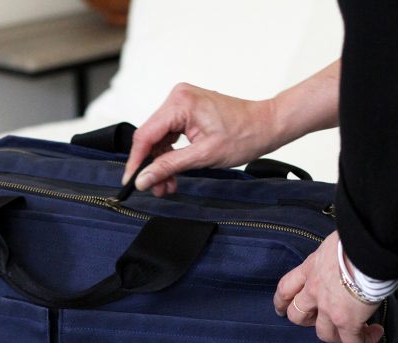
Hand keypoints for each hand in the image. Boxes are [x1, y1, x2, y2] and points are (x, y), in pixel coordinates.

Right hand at [122, 83, 279, 196]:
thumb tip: (143, 178)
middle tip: (156, 189)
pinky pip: (169, 135)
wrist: (267, 125)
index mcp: (180, 103)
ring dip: (161, 163)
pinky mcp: (187, 110)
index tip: (130, 181)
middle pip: (151, 137)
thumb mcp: (203, 156)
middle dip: (152, 166)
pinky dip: (170, 155)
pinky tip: (174, 171)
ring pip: (159, 139)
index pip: (146, 135)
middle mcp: (177, 97)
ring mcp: (182, 102)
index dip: (136, 162)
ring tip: (168, 185)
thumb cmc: (244, 134)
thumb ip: (169, 167)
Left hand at [273, 233, 384, 342]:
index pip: (286, 288)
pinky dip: (363, 341)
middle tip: (321, 320)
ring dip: (336, 334)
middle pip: (297, 316)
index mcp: (310, 269)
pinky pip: (352, 341)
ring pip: (323, 333)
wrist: (369, 247)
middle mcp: (314, 290)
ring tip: (352, 331)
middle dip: (306, 321)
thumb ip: (332, 256)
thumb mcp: (334, 243)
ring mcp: (328, 308)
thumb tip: (345, 256)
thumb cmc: (357, 238)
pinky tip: (375, 332)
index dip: (282, 301)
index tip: (281, 309)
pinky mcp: (347, 321)